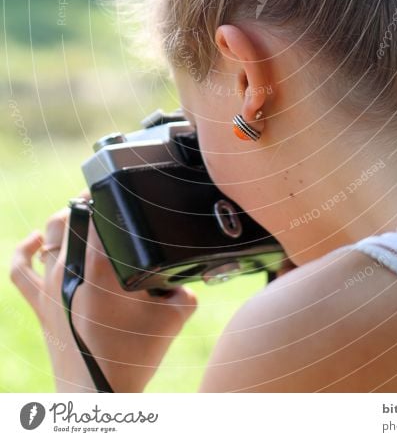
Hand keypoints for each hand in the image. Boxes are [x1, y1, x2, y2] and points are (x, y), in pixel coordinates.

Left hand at [10, 191, 197, 391]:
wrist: (99, 397)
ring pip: (47, 236)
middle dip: (87, 204)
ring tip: (81, 218)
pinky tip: (39, 240)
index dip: (109, 195)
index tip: (120, 189)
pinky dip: (26, 249)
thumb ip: (186, 288)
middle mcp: (68, 273)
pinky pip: (20, 269)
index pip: (98, 214)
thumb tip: (186, 273)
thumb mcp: (174, 317)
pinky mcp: (39, 305)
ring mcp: (49, 289)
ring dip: (63, 221)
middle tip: (106, 205)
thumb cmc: (133, 358)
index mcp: (99, 270)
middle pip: (69, 217)